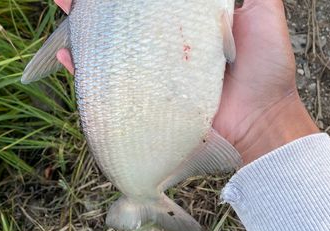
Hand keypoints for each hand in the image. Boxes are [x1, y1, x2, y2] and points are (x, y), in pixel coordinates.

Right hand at [54, 0, 318, 164]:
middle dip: (99, 3)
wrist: (259, 120)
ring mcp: (153, 71)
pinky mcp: (146, 97)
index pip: (151, 1)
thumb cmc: (265, 69)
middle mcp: (165, 45)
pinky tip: (67, 53)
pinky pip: (109, 81)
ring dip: (84, 26)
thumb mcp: (262, 14)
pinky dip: (84, 69)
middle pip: (125, 17)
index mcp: (187, 23)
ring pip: (111, 44)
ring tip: (64, 4)